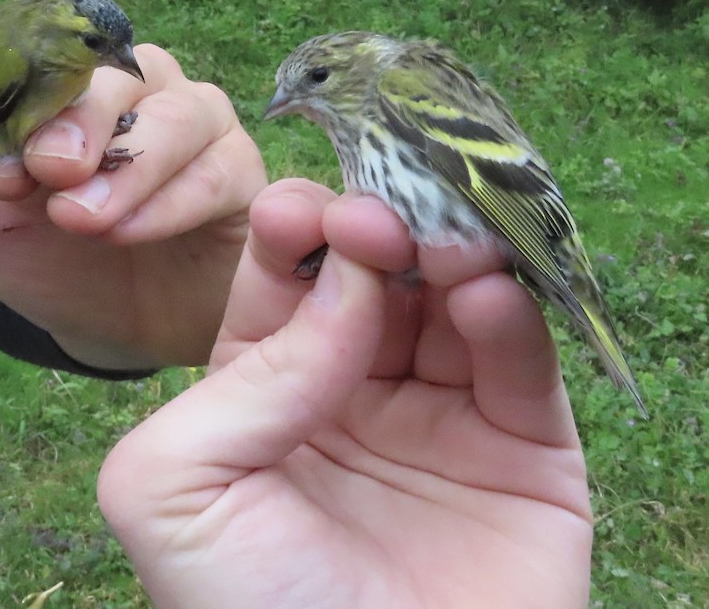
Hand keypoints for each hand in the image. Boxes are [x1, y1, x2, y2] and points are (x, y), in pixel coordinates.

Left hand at [0, 44, 266, 369]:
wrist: (121, 327)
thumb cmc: (56, 258)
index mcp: (71, 86)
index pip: (48, 59)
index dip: (19, 104)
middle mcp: (138, 90)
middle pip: (117, 70)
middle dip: (78, 119)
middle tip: (47, 172)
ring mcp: (196, 124)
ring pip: (178, 112)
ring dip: (129, 164)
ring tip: (85, 219)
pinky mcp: (239, 170)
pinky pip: (218, 169)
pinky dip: (172, 200)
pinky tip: (130, 234)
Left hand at [98, 181, 591, 608]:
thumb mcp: (180, 494)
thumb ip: (242, 379)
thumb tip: (345, 280)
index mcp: (265, 389)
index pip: (284, 276)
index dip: (296, 231)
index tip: (306, 214)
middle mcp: (355, 390)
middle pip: (375, 273)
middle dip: (378, 231)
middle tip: (383, 222)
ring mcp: (444, 416)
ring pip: (454, 301)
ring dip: (451, 258)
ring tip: (446, 249)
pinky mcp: (527, 452)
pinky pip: (523, 367)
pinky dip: (510, 321)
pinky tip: (488, 298)